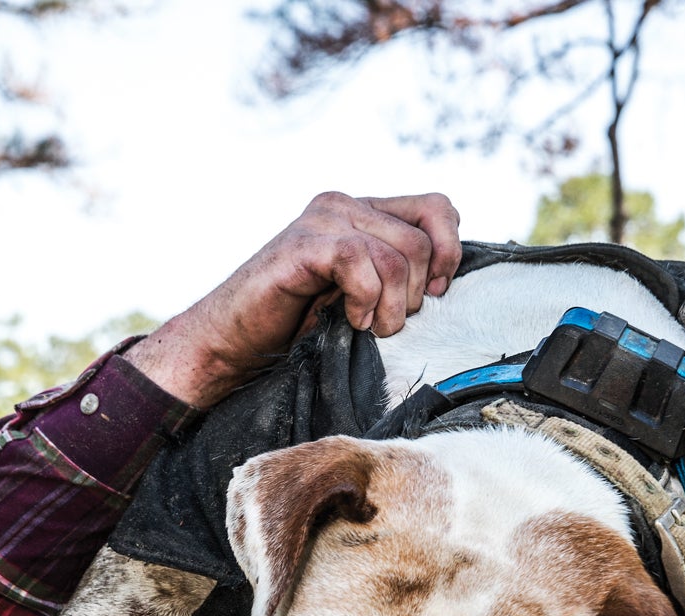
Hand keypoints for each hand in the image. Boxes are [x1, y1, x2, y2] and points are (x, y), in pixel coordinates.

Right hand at [130, 191, 462, 407]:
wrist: (236, 340)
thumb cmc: (299, 325)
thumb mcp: (362, 295)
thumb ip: (397, 275)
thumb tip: (448, 280)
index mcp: (365, 211)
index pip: (439, 207)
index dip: (449, 252)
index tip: (434, 294)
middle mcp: (345, 205)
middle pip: (422, 241)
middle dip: (416, 295)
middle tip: (387, 323)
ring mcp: (322, 219)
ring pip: (398, 256)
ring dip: (392, 307)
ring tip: (369, 326)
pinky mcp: (303, 243)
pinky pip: (360, 262)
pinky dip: (365, 300)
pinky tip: (350, 319)